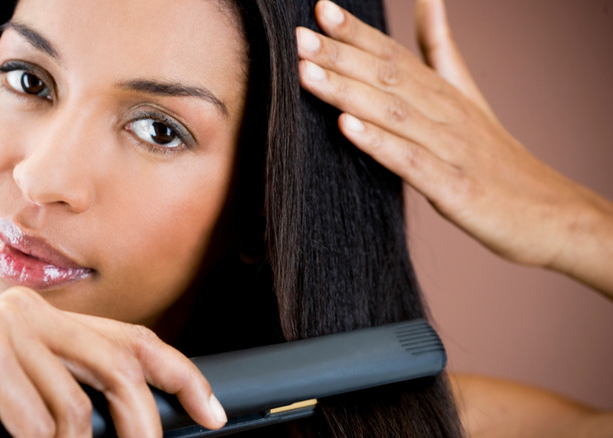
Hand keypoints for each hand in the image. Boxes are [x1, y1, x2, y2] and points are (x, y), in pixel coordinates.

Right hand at [0, 287, 225, 436]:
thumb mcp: (23, 389)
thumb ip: (71, 387)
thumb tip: (135, 417)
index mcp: (49, 316)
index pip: (133, 339)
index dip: (181, 374)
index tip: (210, 410)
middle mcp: (32, 313)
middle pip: (120, 367)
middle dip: (145, 422)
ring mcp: (7, 330)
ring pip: (76, 408)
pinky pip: (38, 423)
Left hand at [296, 0, 612, 294]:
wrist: (548, 213)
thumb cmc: (495, 158)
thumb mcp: (468, 97)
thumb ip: (441, 51)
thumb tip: (427, 0)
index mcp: (444, 92)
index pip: (394, 54)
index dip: (356, 32)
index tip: (320, 9)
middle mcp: (446, 112)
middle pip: (387, 77)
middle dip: (339, 56)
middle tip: (298, 38)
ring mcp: (451, 148)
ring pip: (393, 112)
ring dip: (347, 91)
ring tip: (307, 73)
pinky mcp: (454, 187)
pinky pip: (410, 162)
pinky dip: (378, 143)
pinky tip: (346, 127)